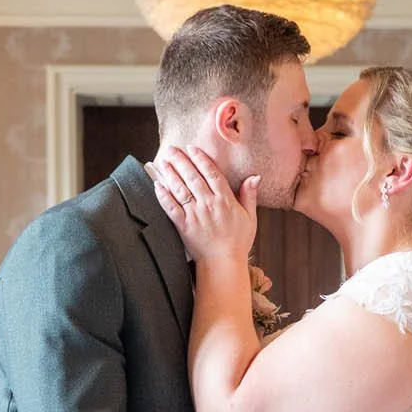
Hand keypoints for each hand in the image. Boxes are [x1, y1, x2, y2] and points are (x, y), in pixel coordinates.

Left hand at [148, 146, 257, 267]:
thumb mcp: (250, 217)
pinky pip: (171, 208)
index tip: (192, 148)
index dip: (201, 159)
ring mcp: (195, 214)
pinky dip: (163, 196)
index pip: (211, 173)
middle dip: (181, 160)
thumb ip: (249, 195)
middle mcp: (209, 204)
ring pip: (180, 189)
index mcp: (225, 200)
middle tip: (171, 149)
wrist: (223, 263)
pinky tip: (157, 185)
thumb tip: (254, 177)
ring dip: (170, 173)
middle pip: (192, 177)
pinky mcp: (183, 226)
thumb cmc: (238, 241)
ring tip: (163, 160)